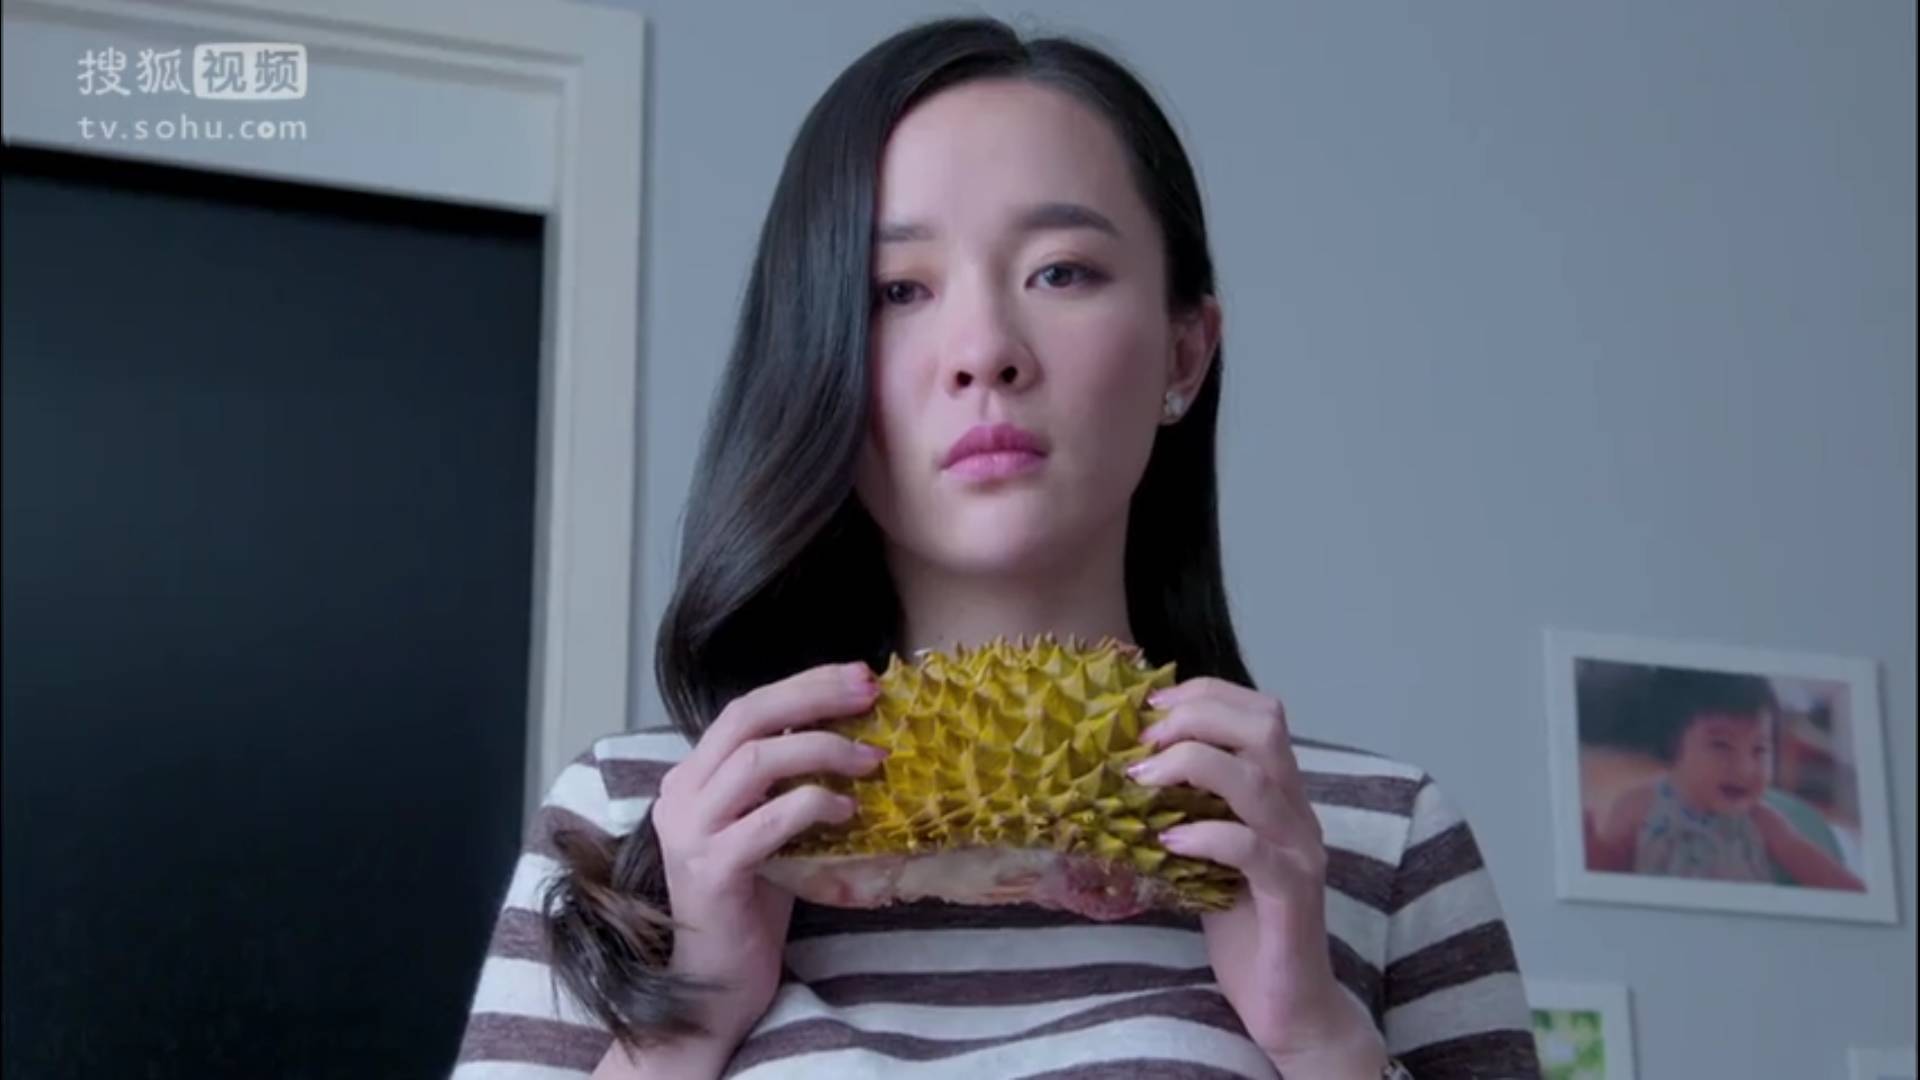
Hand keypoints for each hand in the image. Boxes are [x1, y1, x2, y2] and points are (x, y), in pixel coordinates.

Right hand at [646, 662, 887, 1053]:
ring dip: (825, 750)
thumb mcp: (767, 829)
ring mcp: (690, 831)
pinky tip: (848, 812)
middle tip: (870, 692)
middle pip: (747, 717)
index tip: (860, 676)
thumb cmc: (751, 907)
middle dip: (814, 696)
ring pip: (758, 760)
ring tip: (873, 762)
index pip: (747, 709)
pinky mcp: (711, 870)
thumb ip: (786, 784)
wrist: (715, 985)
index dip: (805, 685)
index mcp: (692, 778)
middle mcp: (681, 794)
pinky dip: (815, 805)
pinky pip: (771, 819)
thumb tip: (853, 736)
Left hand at [1127, 677, 1387, 1074]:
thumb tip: (1127, 771)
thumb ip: (1190, 810)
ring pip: (1258, 781)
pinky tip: (1169, 840)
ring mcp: (1299, 853)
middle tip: (1143, 737)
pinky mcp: (1291, 897)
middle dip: (1198, 716)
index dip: (1206, 695)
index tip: (1150, 706)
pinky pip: (1252, 850)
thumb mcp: (1209, 856)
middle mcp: (1298, 813)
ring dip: (1192, 764)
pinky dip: (1207, 835)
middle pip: (1265, 728)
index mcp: (1281, 796)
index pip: (1260, 714)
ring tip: (1141, 778)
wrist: (1289, 1005)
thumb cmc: (1244, 929)